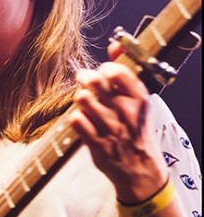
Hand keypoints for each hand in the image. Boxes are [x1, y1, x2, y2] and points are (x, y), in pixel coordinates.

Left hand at [70, 44, 167, 203]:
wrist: (141, 171)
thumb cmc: (137, 132)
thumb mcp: (139, 102)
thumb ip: (125, 72)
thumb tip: (114, 45)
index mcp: (139, 100)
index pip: (117, 72)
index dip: (104, 69)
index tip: (103, 73)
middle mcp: (125, 112)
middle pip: (94, 83)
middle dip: (85, 78)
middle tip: (85, 80)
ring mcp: (110, 129)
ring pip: (83, 100)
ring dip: (80, 99)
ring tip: (86, 103)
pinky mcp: (96, 144)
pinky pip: (76, 121)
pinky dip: (76, 118)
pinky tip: (82, 120)